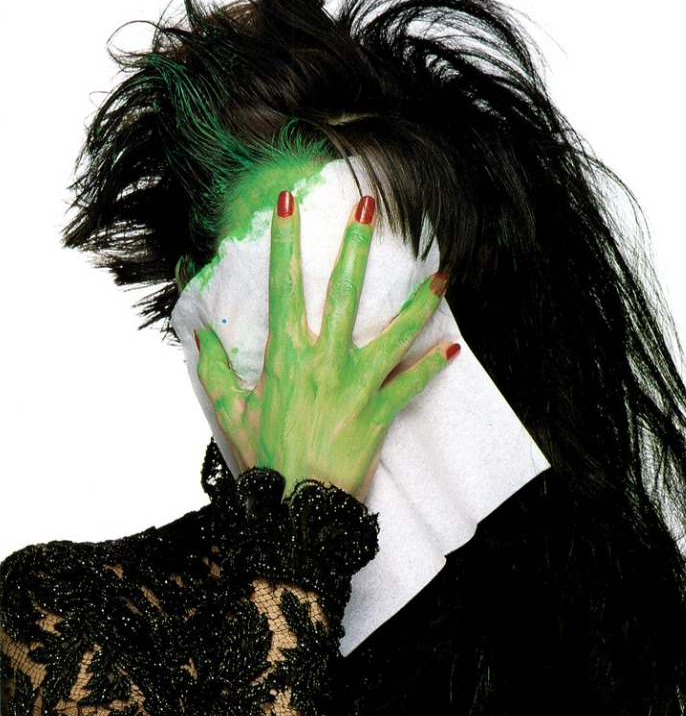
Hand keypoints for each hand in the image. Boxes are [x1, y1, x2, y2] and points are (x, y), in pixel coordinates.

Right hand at [196, 191, 459, 502]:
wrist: (296, 512)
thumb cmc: (264, 461)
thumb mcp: (232, 413)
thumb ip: (218, 370)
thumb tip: (201, 334)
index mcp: (285, 357)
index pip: (284, 287)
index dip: (286, 242)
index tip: (290, 203)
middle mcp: (324, 362)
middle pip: (344, 293)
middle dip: (357, 245)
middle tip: (371, 206)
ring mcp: (356, 386)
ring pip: (394, 334)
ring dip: (419, 303)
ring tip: (442, 275)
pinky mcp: (380, 413)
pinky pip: (412, 385)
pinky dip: (433, 367)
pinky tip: (454, 347)